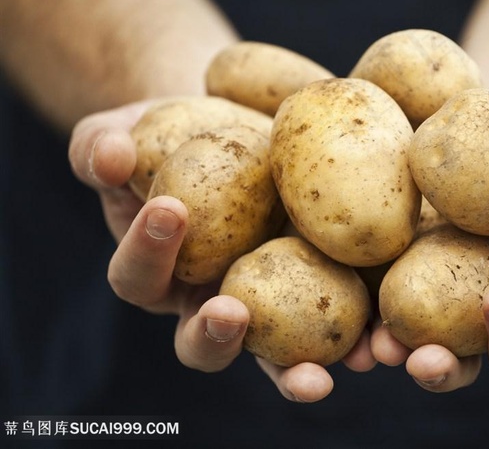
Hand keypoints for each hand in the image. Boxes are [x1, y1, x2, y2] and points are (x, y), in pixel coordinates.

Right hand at [68, 99, 375, 402]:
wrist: (233, 121)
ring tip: (319, 375)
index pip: (139, 276)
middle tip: (230, 313)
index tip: (169, 209)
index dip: (147, 252)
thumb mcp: (126, 132)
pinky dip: (356, 336)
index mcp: (159, 271)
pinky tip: (378, 341)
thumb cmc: (171, 132)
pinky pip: (335, 324)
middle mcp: (210, 299)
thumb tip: (108, 153)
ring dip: (293, 371)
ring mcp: (268, 301)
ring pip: (273, 354)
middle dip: (214, 336)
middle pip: (204, 342)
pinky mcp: (320, 289)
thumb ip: (101, 149)